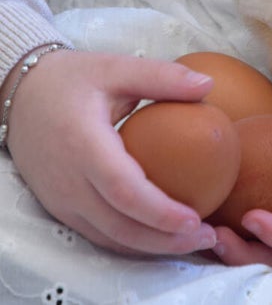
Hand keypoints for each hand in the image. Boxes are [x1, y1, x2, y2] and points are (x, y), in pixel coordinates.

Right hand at [3, 48, 217, 254]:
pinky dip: (130, 241)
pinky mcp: (60, 207)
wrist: (21, 95)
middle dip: (164, 240)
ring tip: (192, 241)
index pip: (122, 189)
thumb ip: (162, 76)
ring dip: (151, 246)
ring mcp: (61, 199)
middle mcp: (68, 180)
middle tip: (207, 236)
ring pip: (108, 237)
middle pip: (118, 225)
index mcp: (82, 143)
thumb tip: (208, 85)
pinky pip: (97, 233)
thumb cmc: (72, 78)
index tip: (195, 218)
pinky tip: (161, 236)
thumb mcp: (116, 67)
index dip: (159, 210)